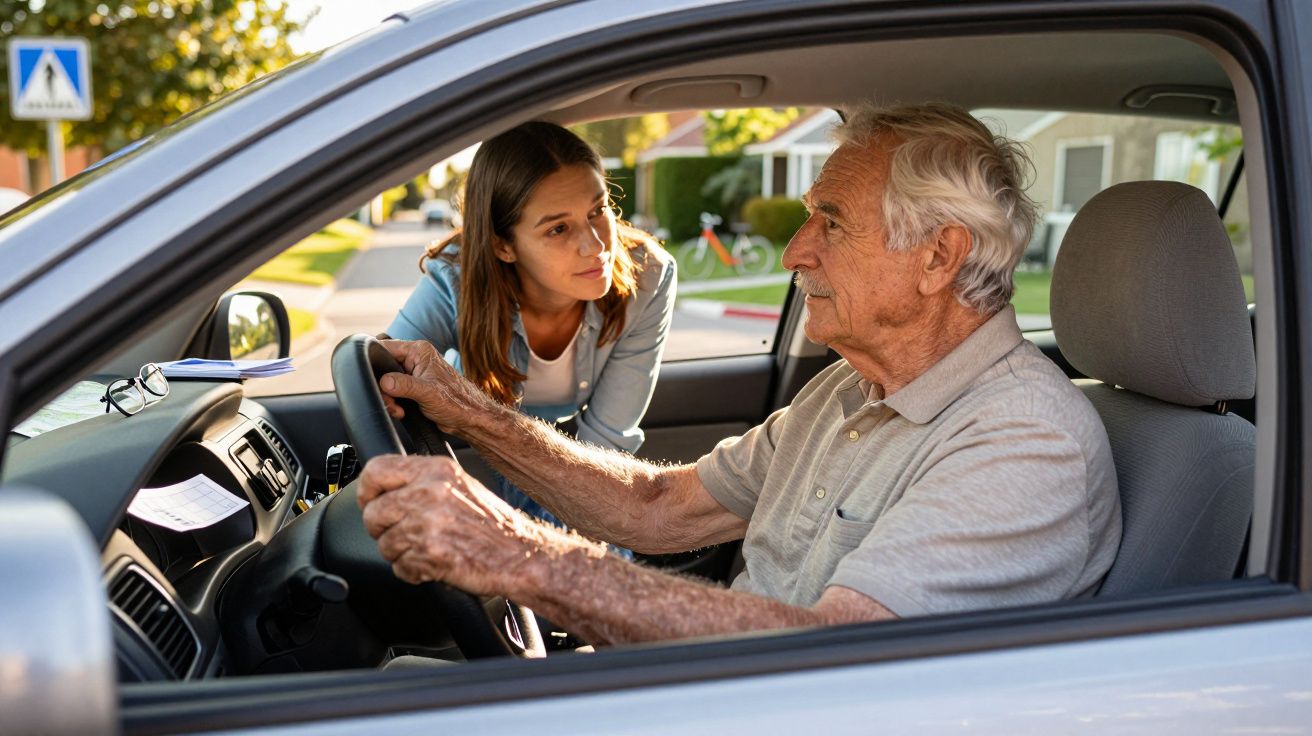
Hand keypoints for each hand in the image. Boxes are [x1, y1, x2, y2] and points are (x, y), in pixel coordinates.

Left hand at [357, 454, 541, 594]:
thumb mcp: (460, 485)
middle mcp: (429, 492)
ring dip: (400, 553)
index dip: (366, 490)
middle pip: (373, 512)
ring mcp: (428, 523)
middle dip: (381, 529)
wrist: (521, 554)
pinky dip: (413, 571)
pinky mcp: (429, 553)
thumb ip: (423, 482)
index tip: (369, 502)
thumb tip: (385, 489)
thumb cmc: (494, 525)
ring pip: (384, 543)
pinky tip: (434, 564)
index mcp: (436, 470)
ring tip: (427, 550)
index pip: (377, 470)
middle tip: (402, 535)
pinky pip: (400, 567)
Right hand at [377, 339, 494, 433]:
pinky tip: (402, 411)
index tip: (374, 380)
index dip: (375, 363)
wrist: (468, 418)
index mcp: (419, 351)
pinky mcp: (412, 387)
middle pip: (383, 368)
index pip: (385, 348)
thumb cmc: (456, 402)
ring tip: (399, 410)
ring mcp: (413, 374)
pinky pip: (393, 392)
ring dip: (388, 398)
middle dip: (383, 388)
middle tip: (392, 402)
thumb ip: (404, 385)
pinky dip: (393, 403)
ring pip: (386, 382)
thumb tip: (384, 382)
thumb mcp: (427, 392)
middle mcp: (415, 359)